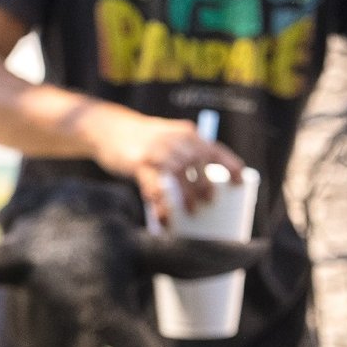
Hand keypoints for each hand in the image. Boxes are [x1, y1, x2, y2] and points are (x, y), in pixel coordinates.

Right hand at [88, 111, 246, 224]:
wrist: (107, 128)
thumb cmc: (143, 140)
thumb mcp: (169, 137)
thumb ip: (185, 154)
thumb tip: (199, 192)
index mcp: (186, 134)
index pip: (214, 149)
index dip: (229, 165)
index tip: (239, 182)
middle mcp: (174, 140)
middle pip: (196, 162)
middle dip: (205, 184)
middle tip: (210, 202)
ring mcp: (156, 151)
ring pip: (178, 174)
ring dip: (187, 195)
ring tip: (192, 212)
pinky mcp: (138, 163)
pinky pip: (153, 187)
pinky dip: (161, 205)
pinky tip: (164, 218)